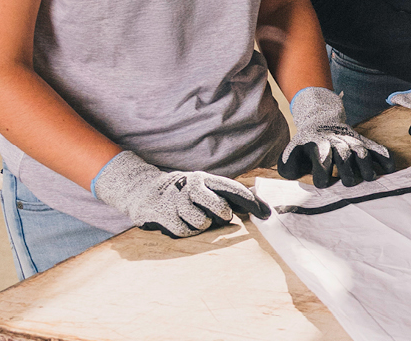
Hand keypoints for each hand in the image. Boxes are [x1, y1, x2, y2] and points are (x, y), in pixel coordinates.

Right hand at [91, 150, 269, 237]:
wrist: (143, 190)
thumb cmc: (182, 192)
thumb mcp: (202, 187)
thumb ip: (225, 194)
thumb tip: (255, 204)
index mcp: (205, 178)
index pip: (233, 189)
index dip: (252, 202)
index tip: (267, 214)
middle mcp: (192, 186)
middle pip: (220, 208)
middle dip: (222, 216)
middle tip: (219, 216)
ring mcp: (177, 200)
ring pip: (202, 223)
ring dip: (201, 225)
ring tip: (193, 218)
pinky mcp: (163, 214)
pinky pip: (185, 231)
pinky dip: (186, 231)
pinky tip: (180, 223)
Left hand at [277, 87, 391, 186]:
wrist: (321, 121)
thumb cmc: (307, 145)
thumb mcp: (292, 151)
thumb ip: (289, 166)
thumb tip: (293, 174)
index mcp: (317, 145)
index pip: (321, 158)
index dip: (322, 172)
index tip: (323, 184)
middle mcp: (337, 142)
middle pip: (344, 155)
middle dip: (347, 169)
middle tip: (348, 182)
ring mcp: (352, 142)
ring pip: (361, 151)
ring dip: (366, 164)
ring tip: (370, 178)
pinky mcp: (364, 143)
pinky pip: (377, 148)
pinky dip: (385, 158)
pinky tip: (389, 170)